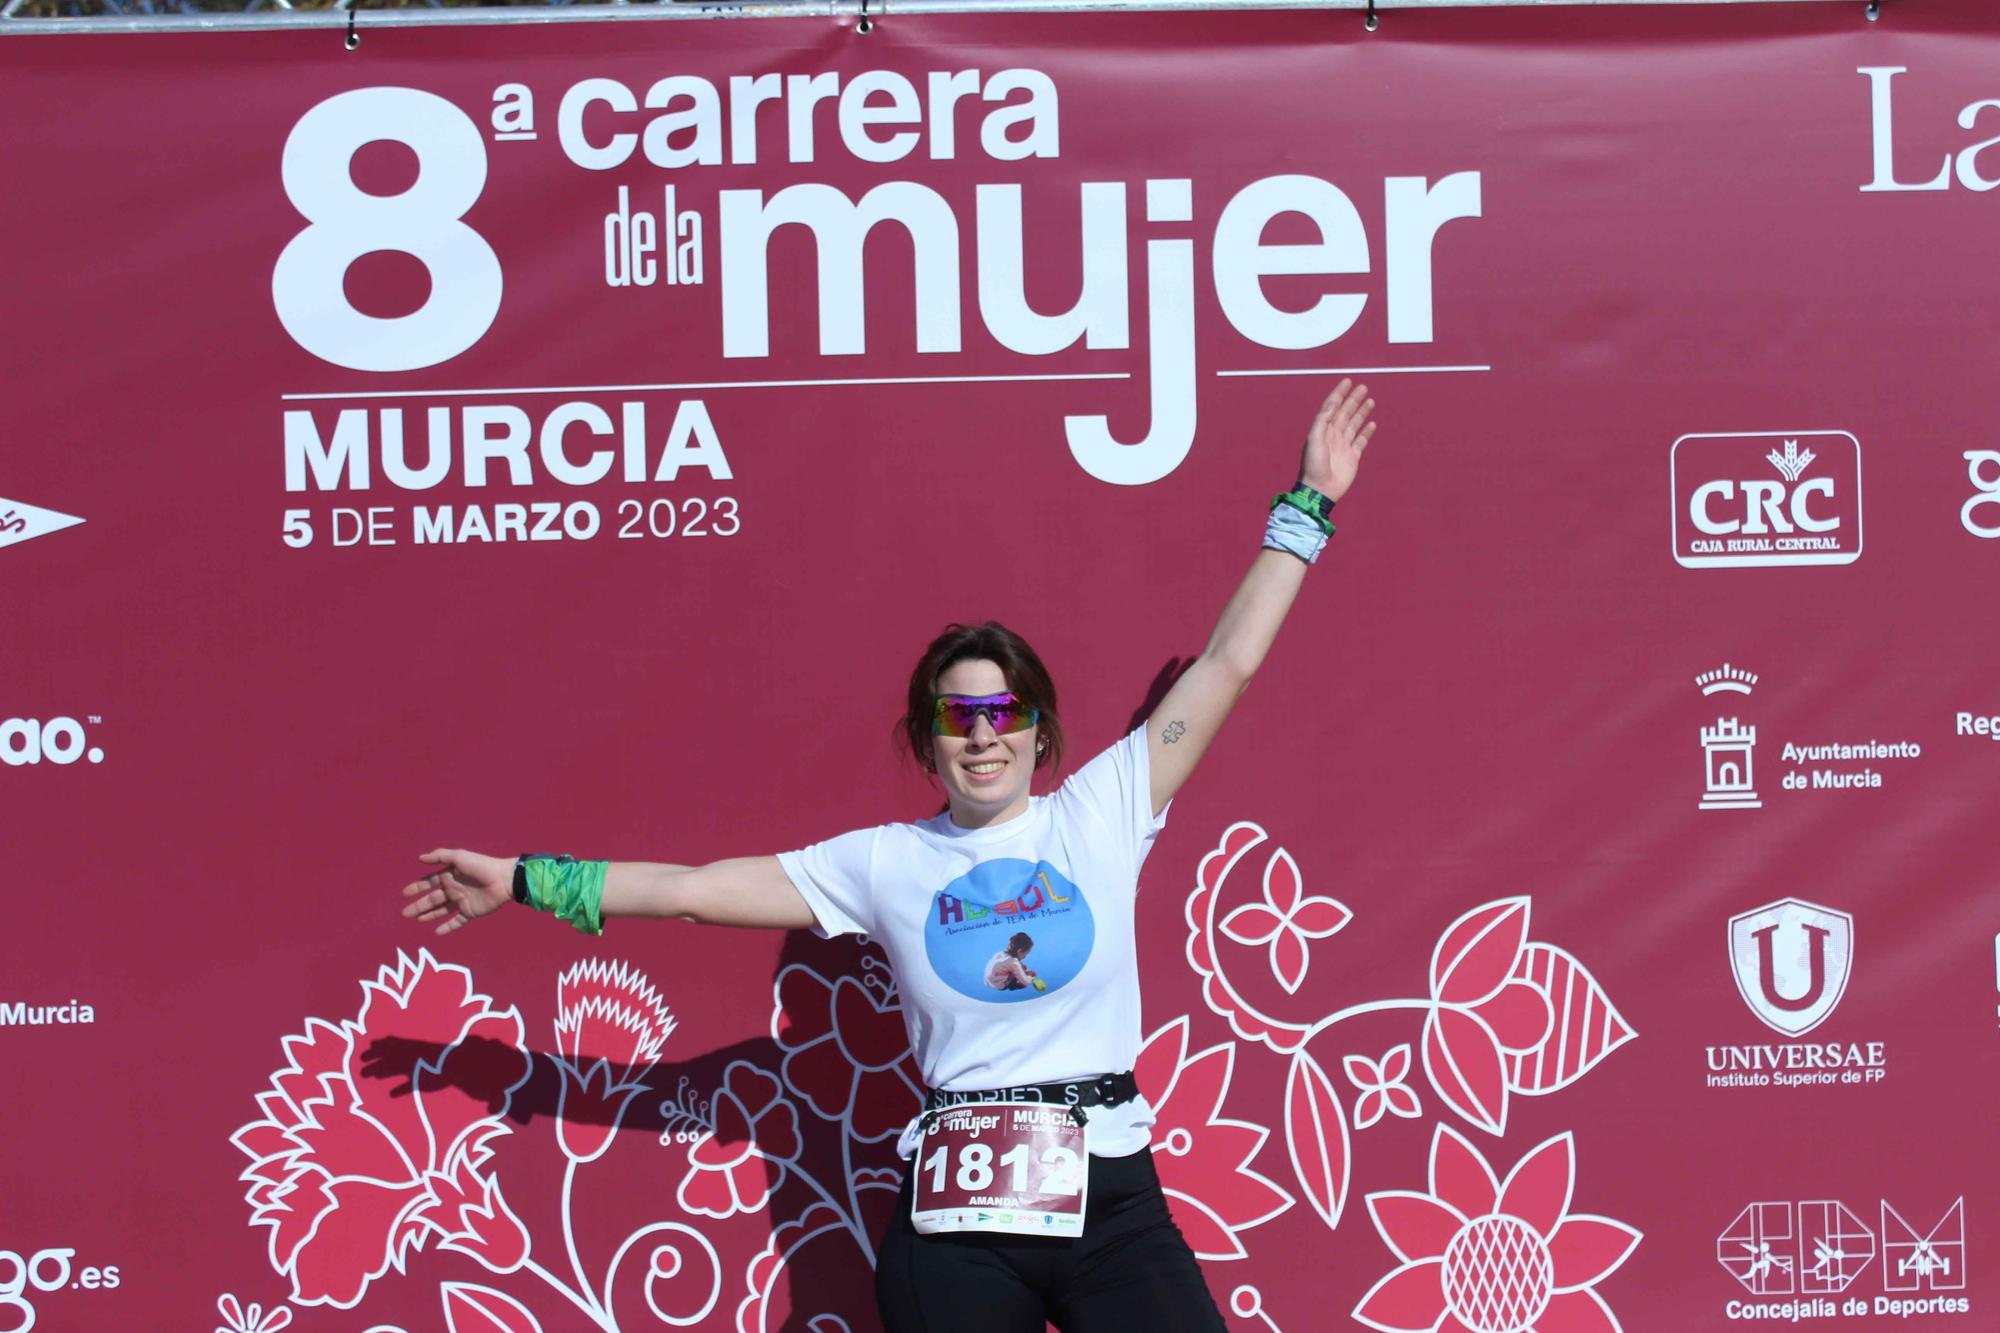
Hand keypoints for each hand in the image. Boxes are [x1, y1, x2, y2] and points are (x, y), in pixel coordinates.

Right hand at [401, 848, 513, 935]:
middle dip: (418, 905)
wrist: (503, 880)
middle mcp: (454, 889)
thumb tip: (420, 858)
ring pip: (441, 910)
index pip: (429, 883)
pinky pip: (457, 921)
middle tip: (404, 913)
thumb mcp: (459, 857)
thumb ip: (440, 856)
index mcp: (450, 875)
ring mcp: (462, 901)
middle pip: (432, 899)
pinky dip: (447, 927)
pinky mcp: (471, 912)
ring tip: (417, 919)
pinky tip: (437, 932)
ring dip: (429, 915)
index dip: (417, 888)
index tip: (405, 893)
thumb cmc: (481, 866)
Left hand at [1298, 378, 1376, 502]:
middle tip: (1363, 387)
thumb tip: (1333, 403)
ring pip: (1354, 424)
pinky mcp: (1353, 457)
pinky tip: (1371, 423)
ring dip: (1361, 412)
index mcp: (1322, 430)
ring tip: (1370, 400)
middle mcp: (1333, 436)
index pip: (1332, 407)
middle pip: (1345, 413)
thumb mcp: (1314, 439)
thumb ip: (1322, 420)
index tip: (1347, 381)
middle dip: (1353, 399)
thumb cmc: (1313, 465)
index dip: (1339, 393)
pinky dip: (1366, 432)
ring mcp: (1343, 446)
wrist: (1320, 490)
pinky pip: (1361, 441)